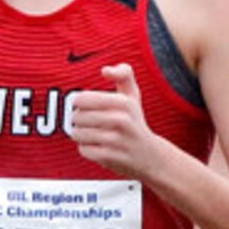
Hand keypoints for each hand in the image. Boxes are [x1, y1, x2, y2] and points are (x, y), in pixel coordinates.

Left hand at [71, 64, 166, 183]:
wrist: (151, 156)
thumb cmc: (135, 122)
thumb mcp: (133, 96)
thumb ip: (123, 74)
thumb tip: (105, 70)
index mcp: (124, 103)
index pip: (82, 99)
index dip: (79, 103)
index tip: (86, 106)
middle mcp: (121, 121)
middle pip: (77, 116)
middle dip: (78, 120)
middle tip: (88, 122)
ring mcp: (116, 141)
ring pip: (77, 133)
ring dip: (80, 135)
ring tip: (91, 134)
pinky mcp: (110, 157)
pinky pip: (84, 150)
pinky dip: (87, 149)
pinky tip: (98, 147)